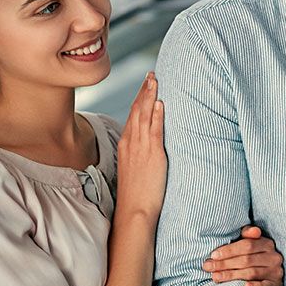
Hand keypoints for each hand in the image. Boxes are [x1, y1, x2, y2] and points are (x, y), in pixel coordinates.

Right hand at [115, 73, 165, 218]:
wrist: (134, 211)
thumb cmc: (136, 195)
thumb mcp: (133, 169)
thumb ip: (138, 155)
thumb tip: (146, 149)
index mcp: (125, 146)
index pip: (132, 116)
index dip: (139, 99)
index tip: (145, 85)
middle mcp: (130, 144)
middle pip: (137, 111)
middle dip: (144, 91)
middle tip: (151, 74)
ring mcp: (140, 148)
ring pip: (144, 116)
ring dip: (150, 96)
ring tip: (155, 80)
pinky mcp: (152, 155)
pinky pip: (154, 131)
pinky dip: (156, 115)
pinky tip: (160, 102)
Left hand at [204, 225, 283, 285]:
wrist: (269, 276)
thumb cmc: (254, 257)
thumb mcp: (252, 243)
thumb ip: (247, 235)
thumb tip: (254, 231)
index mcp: (267, 244)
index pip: (247, 245)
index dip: (229, 250)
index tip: (213, 255)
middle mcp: (274, 257)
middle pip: (247, 260)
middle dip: (225, 264)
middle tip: (208, 267)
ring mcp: (276, 272)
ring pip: (252, 273)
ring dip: (232, 276)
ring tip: (215, 277)